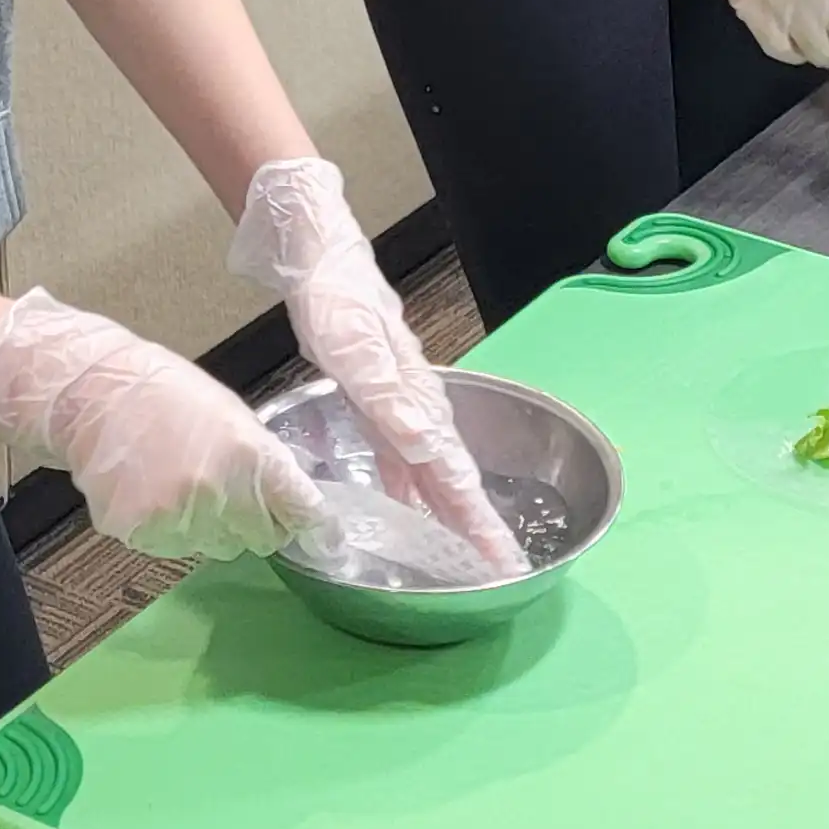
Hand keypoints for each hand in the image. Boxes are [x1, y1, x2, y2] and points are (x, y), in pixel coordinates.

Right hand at [0, 290, 325, 560]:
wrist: (95, 394)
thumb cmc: (167, 396)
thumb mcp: (232, 414)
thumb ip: (264, 462)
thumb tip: (296, 505)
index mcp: (248, 454)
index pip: (300, 509)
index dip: (313, 525)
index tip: (327, 539)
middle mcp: (217, 492)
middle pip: (257, 539)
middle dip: (249, 521)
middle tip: (222, 487)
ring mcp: (176, 517)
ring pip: (213, 547)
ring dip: (206, 526)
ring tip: (177, 480)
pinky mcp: (140, 533)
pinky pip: (172, 548)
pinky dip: (167, 528)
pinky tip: (150, 490)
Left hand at [229, 158, 525, 572]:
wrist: (322, 258)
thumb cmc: (339, 299)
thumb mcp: (357, 350)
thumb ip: (391, 401)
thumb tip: (429, 446)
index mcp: (419, 401)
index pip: (457, 476)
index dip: (480, 522)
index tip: (505, 560)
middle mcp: (419, 409)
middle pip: (455, 482)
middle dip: (480, 528)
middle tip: (503, 570)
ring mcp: (400, 407)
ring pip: (434, 474)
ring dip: (452, 515)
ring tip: (469, 554)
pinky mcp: (378, 403)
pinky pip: (404, 461)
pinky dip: (415, 491)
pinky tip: (413, 512)